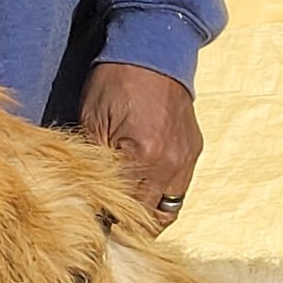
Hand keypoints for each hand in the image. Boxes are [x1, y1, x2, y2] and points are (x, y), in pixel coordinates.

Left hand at [79, 63, 202, 232]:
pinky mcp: (194, 151)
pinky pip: (179, 189)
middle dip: (132, 227)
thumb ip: (94, 165)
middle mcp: (171, 165)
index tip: (96, 233)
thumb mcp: (93, 121)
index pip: (127, 213)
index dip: (111, 227)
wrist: (152, 48)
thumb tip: (89, 201)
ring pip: (170, 209)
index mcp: (143, 158)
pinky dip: (161, 195)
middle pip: (153, 220)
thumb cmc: (115, 81)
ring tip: (128, 214)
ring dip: (150, 215)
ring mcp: (186, 160)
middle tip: (111, 229)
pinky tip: (144, 188)